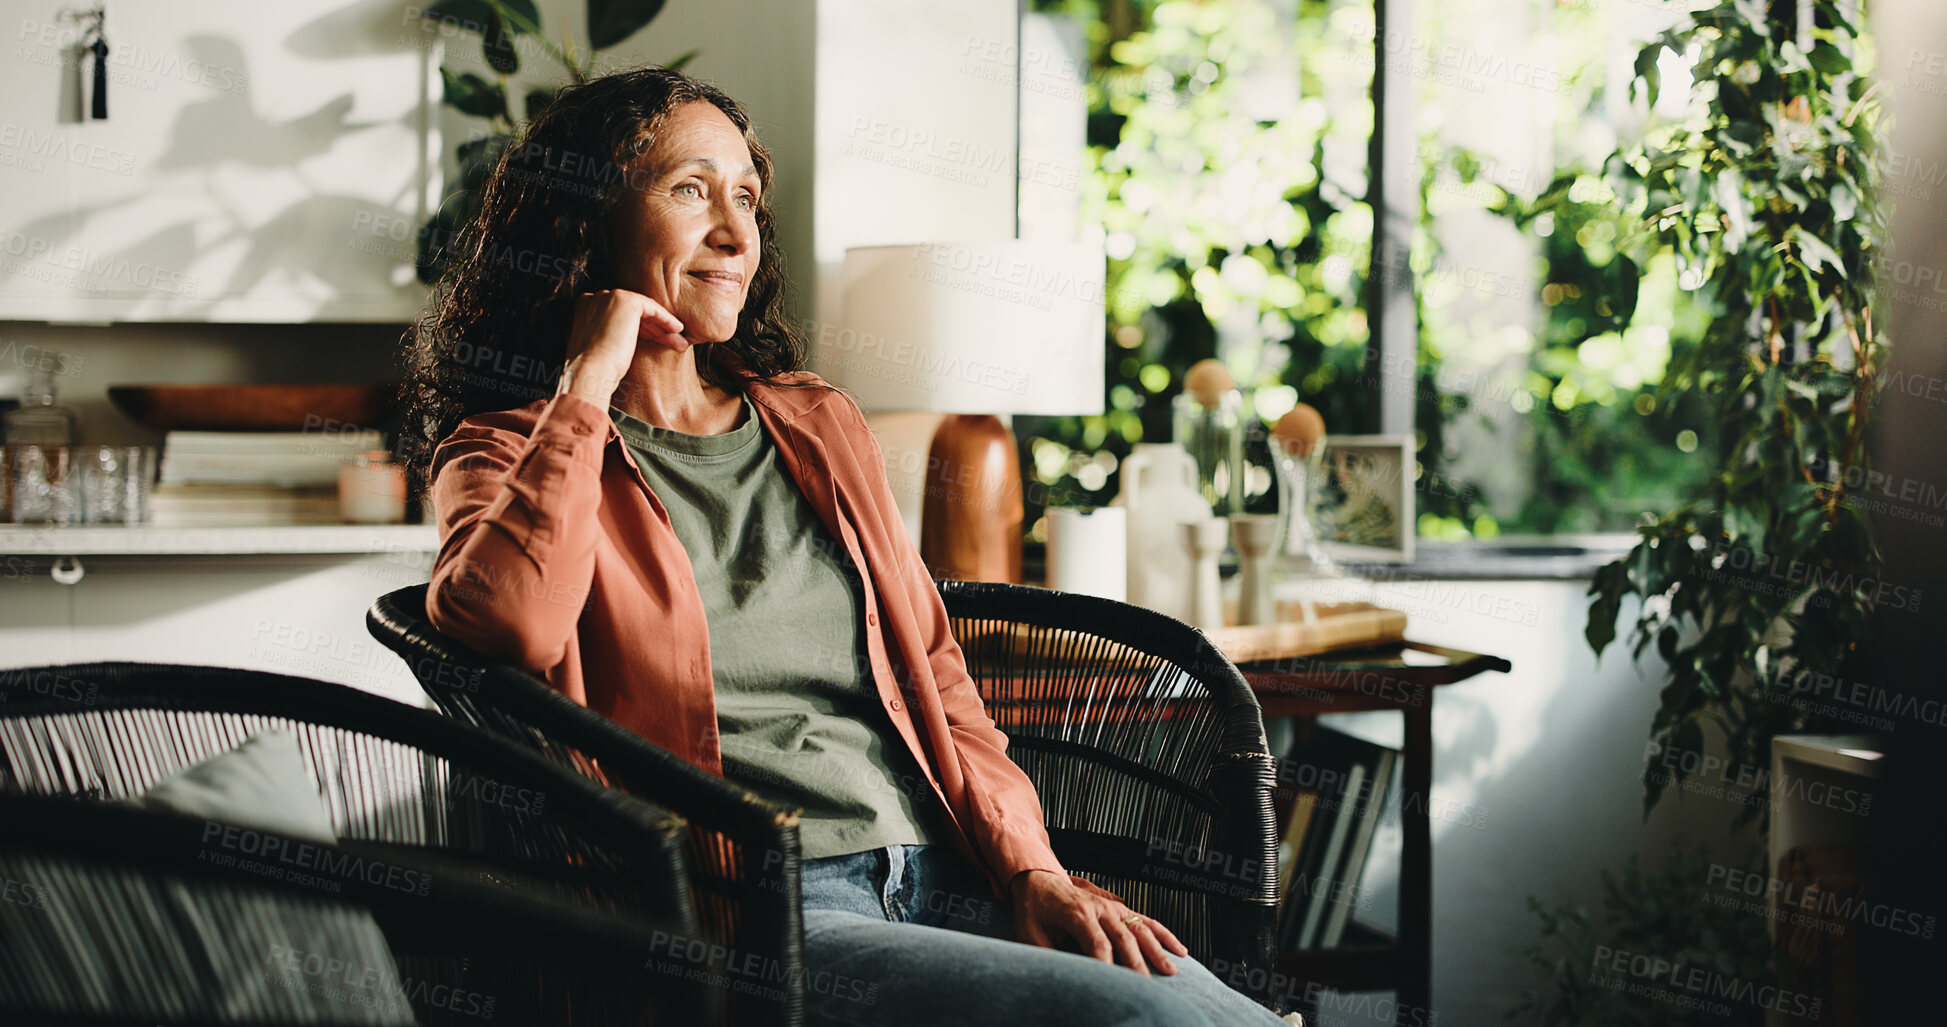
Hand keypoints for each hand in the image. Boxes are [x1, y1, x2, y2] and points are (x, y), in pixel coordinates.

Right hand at [556, 289, 684, 404]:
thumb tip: (626, 340)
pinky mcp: (625, 300)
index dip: (639, 329)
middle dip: (653, 328)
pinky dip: (666, 318)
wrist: (591, 372)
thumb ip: (609, 335)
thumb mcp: (600, 347)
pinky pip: (652, 307)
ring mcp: (609, 296)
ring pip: (643, 310)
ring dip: (663, 327)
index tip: (655, 342)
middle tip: (672, 343)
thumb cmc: (595, 369)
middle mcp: (594, 297)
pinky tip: (677, 330)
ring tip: (679, 343)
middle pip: (632, 312)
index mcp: (584, 308)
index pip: (618, 316)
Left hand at [1008, 869, 1187, 975]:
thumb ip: (1047, 956)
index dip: (1106, 966)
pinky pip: (1146, 921)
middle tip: (1147, 987)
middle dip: (1137, 964)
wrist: (1036, 879)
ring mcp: (1111, 906)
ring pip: (1140, 928)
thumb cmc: (1033, 909)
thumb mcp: (1030, 934)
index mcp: (1077, 912)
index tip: (1113, 986)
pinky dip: (1164, 934)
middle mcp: (1098, 907)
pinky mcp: (1118, 908)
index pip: (1097, 943)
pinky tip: (1178, 949)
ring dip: (1157, 949)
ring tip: (1171, 970)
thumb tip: (1060, 978)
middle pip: (1123, 938)